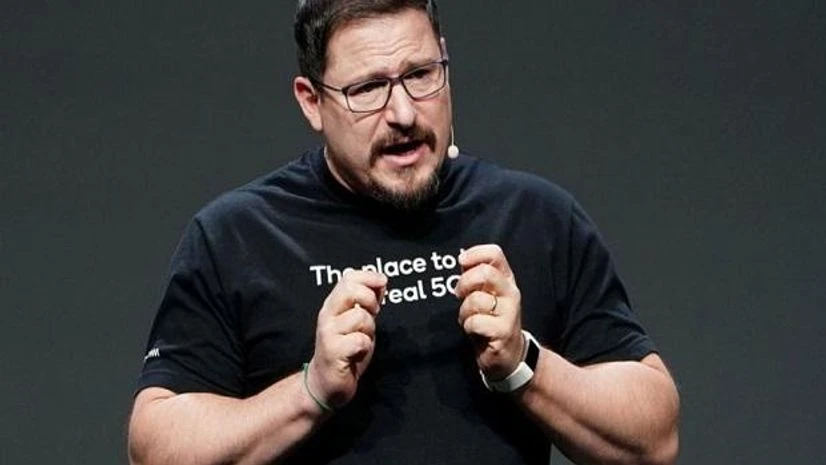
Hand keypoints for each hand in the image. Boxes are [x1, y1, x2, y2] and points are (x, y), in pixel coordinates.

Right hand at [307, 270, 386, 408]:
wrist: (325, 383)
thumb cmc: (344, 351)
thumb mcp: (357, 322)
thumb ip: (366, 302)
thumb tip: (380, 282)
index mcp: (333, 305)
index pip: (349, 278)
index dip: (369, 277)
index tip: (382, 284)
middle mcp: (328, 315)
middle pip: (350, 290)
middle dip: (369, 300)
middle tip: (373, 314)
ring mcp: (328, 333)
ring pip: (359, 316)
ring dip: (369, 329)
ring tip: (362, 339)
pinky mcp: (333, 352)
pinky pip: (359, 340)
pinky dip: (365, 346)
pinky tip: (358, 353)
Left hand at [455, 244, 523, 379]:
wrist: (509, 355)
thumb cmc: (491, 321)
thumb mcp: (485, 294)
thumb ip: (475, 276)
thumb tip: (463, 257)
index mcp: (506, 279)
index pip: (494, 254)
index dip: (475, 253)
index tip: (462, 262)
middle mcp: (511, 292)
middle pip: (484, 273)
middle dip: (464, 284)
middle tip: (459, 295)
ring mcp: (510, 312)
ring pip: (476, 300)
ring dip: (464, 311)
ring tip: (469, 318)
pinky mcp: (504, 332)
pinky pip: (476, 322)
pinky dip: (469, 327)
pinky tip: (474, 331)